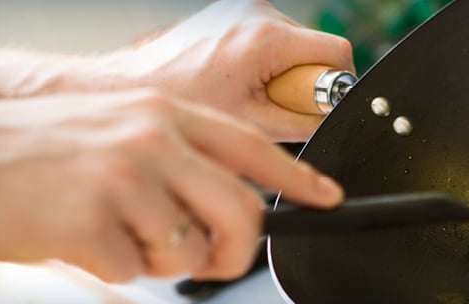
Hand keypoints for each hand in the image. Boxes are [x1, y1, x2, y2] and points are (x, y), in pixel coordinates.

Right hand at [0, 89, 343, 282]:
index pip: (253, 148)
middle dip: (237, 253)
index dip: (298, 179)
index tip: (327, 199)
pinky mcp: (92, 221)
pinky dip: (116, 267)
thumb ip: (177, 159)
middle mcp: (151, 140)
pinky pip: (137, 270)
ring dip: (160, 259)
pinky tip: (83, 239)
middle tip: (215, 262)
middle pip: (240, 212)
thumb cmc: (38, 152)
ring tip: (117, 233)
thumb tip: (230, 205)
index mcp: (164, 115)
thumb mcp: (118, 131)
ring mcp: (122, 179)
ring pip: (189, 250)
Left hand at [110, 0, 354, 141]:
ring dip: (279, 74)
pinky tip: (232, 82)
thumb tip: (332, 122)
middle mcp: (257, 12)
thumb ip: (303, 123)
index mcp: (267, 36)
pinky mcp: (229, 13)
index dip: (334, 87)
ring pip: (292, 46)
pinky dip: (261, 64)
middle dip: (301, 83)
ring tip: (244, 95)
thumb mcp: (253, 127)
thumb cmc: (180, 104)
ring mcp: (241, 9)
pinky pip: (268, 40)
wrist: (130, 87)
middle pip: (314, 50)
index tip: (311, 107)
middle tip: (265, 106)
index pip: (337, 54)